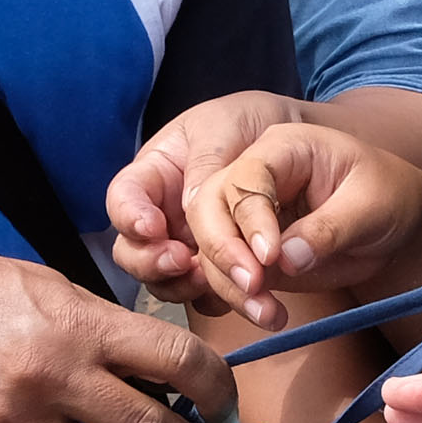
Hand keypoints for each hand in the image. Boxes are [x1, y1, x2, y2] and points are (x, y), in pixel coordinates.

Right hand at [108, 88, 310, 292]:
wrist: (298, 144)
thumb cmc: (251, 122)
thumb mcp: (225, 126)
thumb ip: (206, 162)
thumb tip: (189, 205)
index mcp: (155, 174)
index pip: (123, 198)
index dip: (129, 216)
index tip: (152, 227)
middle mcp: (162, 216)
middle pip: (132, 251)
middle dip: (152, 262)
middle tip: (185, 262)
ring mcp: (186, 246)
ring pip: (165, 281)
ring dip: (185, 288)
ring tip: (217, 279)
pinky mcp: (216, 270)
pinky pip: (206, 296)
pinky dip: (219, 300)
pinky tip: (246, 294)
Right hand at [180, 123, 421, 329]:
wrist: (396, 226)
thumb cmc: (389, 197)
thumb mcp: (372, 206)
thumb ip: (329, 229)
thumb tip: (286, 260)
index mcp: (283, 149)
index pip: (246, 177)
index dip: (250, 216)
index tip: (269, 256)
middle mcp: (253, 178)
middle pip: (208, 206)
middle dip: (222, 249)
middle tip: (253, 286)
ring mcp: (246, 217)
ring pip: (210, 246)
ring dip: (229, 284)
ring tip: (269, 314)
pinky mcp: (250, 253)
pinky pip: (226, 275)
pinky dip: (239, 299)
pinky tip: (270, 317)